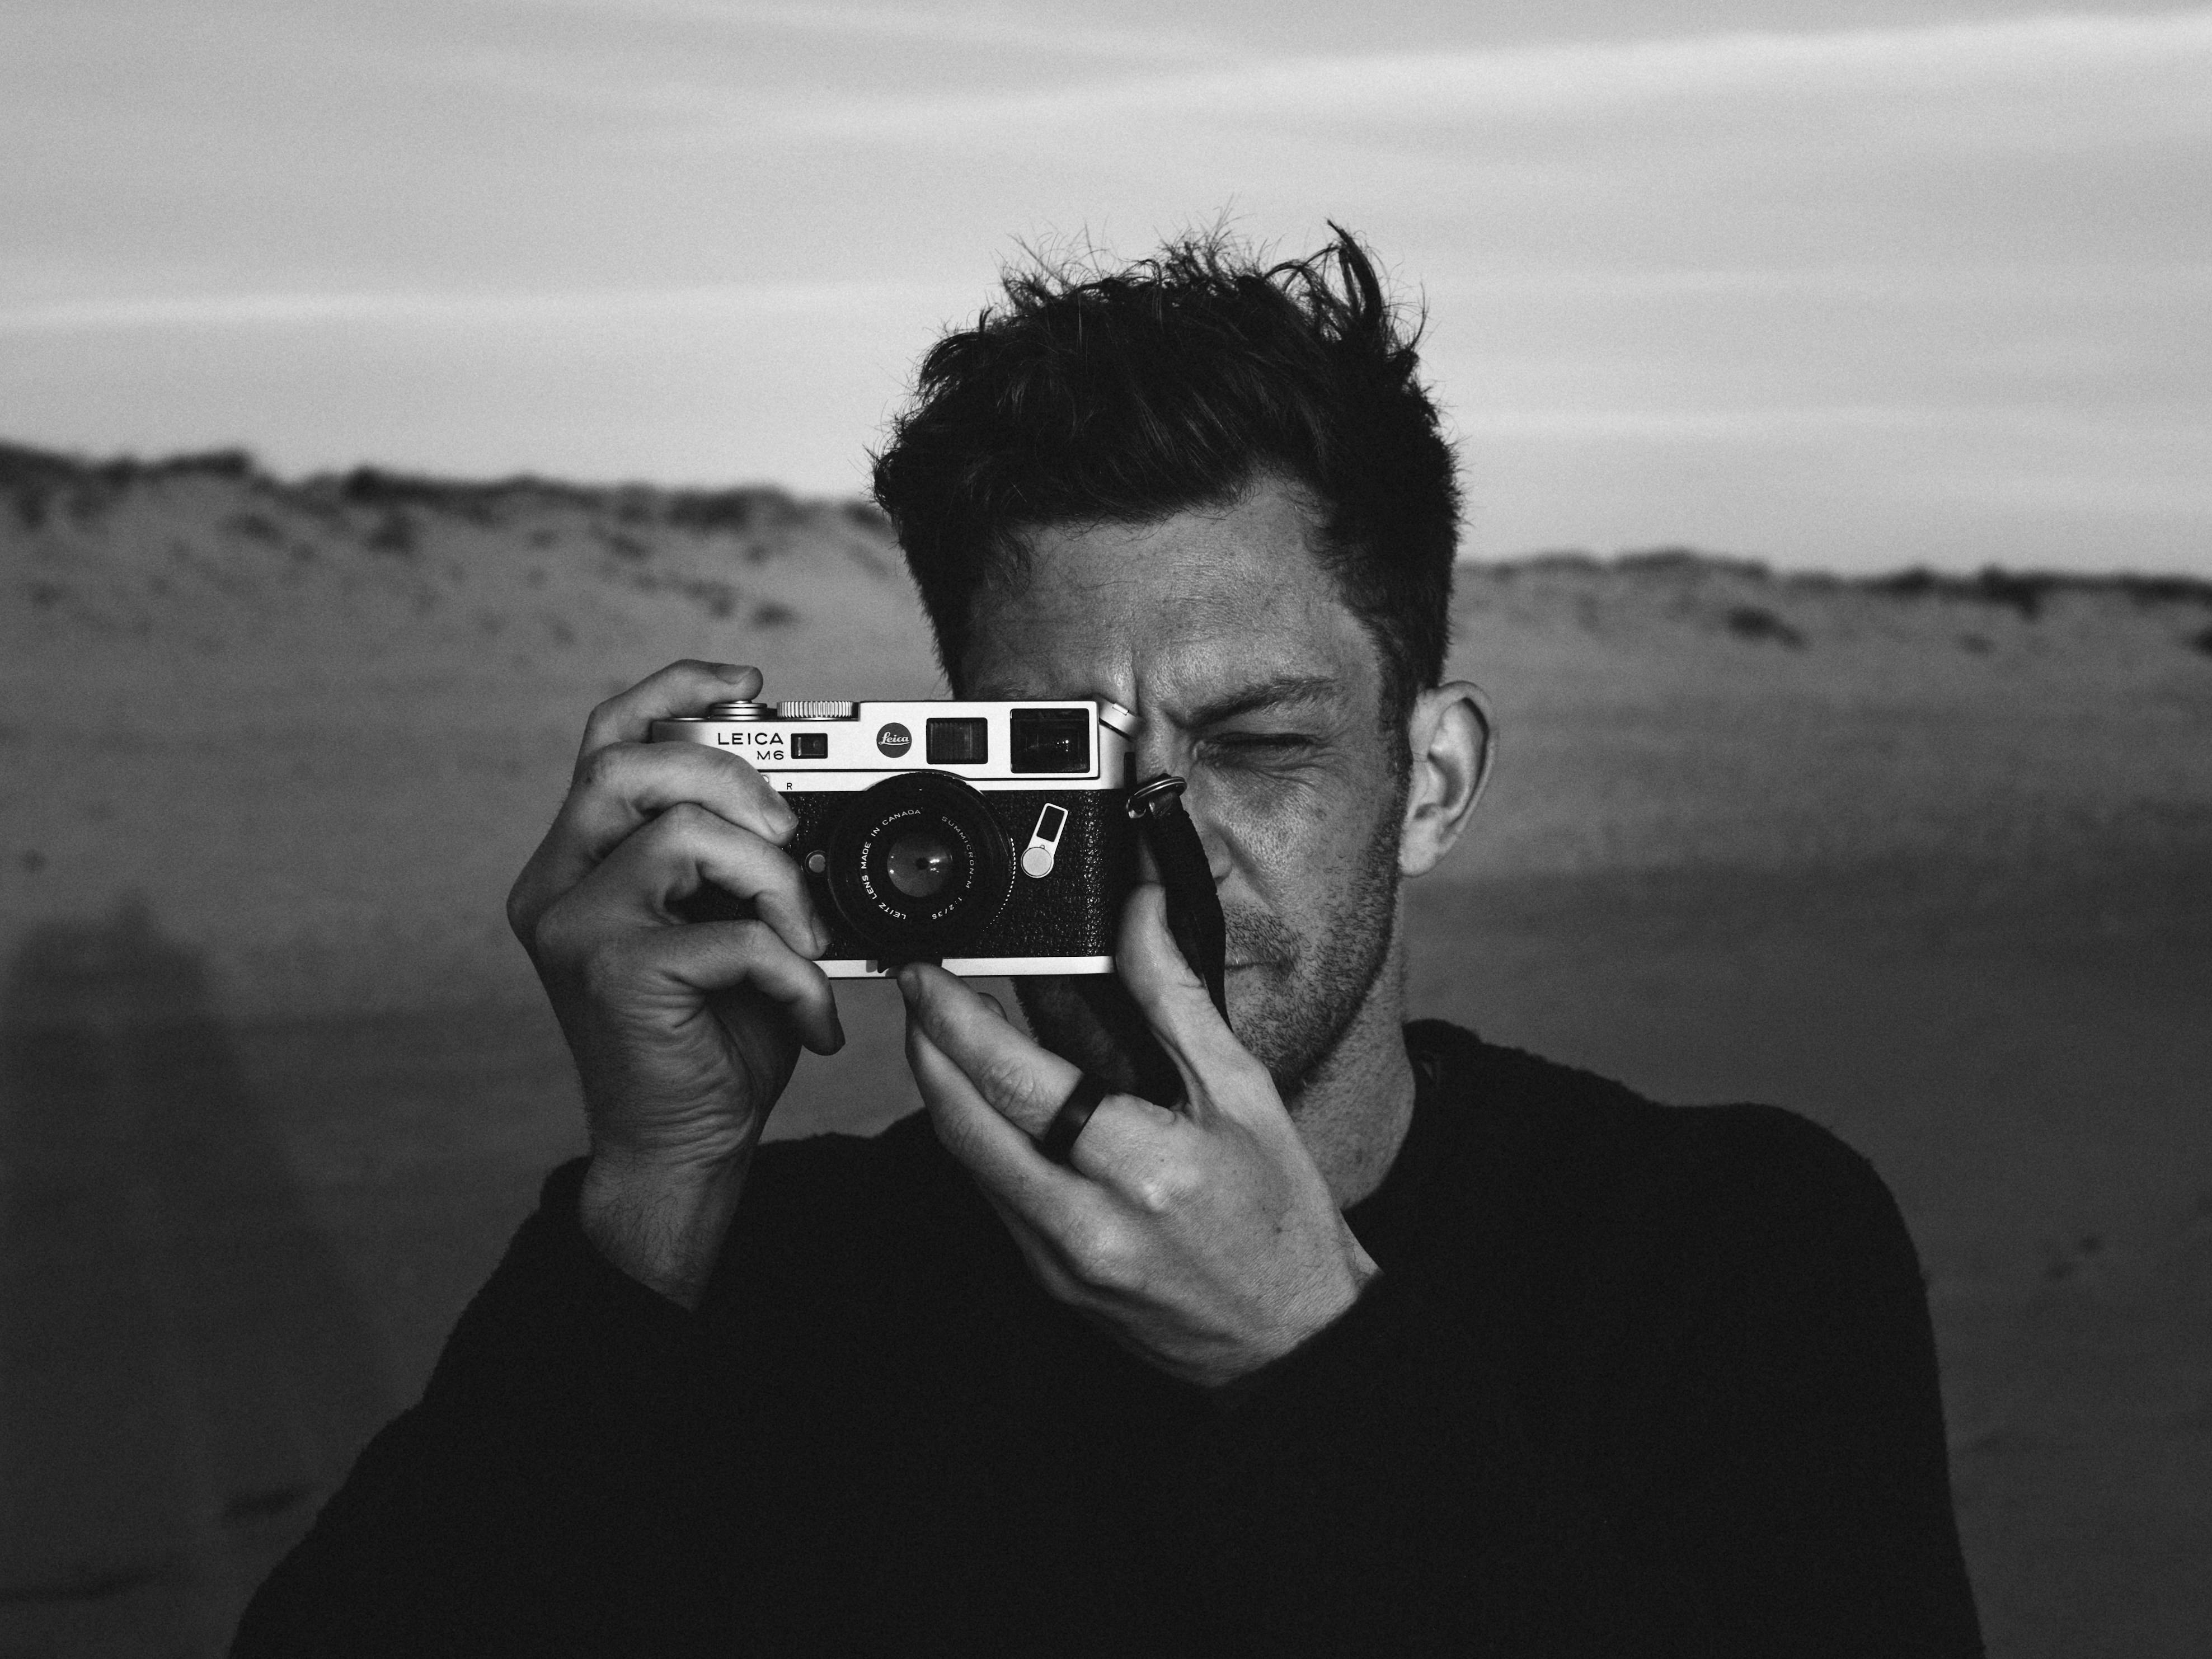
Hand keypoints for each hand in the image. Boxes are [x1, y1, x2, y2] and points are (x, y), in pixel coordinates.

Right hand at [507, 661, 842, 1303]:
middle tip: (789, 832)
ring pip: (678, 834)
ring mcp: (573, 929)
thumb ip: (739, 855)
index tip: (749, 684)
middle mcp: (556, 884)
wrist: (684, 1150)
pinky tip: (811, 1016)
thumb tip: (804, 796)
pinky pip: (727, 934)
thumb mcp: (732, 924)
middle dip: (730, 775)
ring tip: (807, 940)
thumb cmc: (713, 1038)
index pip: (607, 738)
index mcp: (580, 861)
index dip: (672, 688)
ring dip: (772, 879)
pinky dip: (792, 970)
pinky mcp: (610, 975)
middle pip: (626, 762)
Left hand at [897, 886, 1377, 1386]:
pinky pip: (994, 1196)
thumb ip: (1174, 998)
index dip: (956, 1021)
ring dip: (944, 1092)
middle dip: (925, 1048)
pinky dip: (980, 1139)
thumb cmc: (1281, 1217)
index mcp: (1143, 1168)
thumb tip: (1140, 911)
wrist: (1295, 1337)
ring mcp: (1060, 1262)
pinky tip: (989, 1099)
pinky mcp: (1050, 1282)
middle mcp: (1087, 1223)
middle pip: (965, 1126)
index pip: (1018, 1083)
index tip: (928, 974)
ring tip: (942, 1031)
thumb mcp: (1243, 1092)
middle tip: (915, 990)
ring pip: (968, 1163)